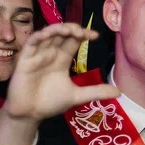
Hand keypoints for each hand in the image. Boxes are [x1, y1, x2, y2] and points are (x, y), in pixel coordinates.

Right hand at [1, 23, 119, 123]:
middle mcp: (51, 53)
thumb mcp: (77, 96)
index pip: (74, 40)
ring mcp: (38, 55)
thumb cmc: (49, 102)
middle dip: (73, 29)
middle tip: (82, 32)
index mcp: (62, 59)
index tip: (95, 36)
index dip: (84, 34)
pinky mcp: (25, 60)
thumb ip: (96, 92)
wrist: (30, 115)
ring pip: (47, 34)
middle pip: (62, 33)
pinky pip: (31, 43)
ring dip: (57, 29)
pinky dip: (39, 36)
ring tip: (69, 30)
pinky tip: (47, 34)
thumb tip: (119, 92)